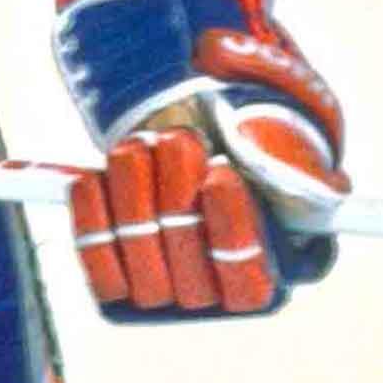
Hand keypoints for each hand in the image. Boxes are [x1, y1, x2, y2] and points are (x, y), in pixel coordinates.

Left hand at [66, 12, 347, 321]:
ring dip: (135, 206)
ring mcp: (174, 295)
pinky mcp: (124, 287)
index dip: (237, 231)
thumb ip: (272, 94)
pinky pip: (102, 273)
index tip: (220, 176)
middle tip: (176, 139)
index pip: (257, 280)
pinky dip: (92, 225)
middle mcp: (228, 293)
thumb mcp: (289, 101)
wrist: (204, 131)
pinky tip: (92, 179)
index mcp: (289, 265)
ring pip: (147, 276)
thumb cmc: (258, 121)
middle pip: (196, 280)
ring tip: (135, 147)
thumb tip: (228, 87)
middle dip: (179, 204)